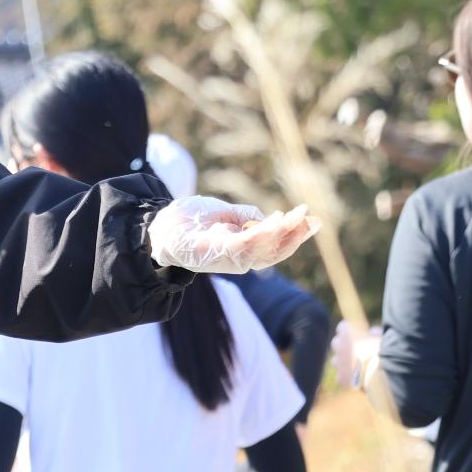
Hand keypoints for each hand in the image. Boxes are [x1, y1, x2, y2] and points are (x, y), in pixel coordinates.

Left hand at [147, 197, 319, 274]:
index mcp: (242, 249)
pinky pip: (241, 246)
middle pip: (274, 253)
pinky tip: (273, 222)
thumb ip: (245, 216)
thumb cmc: (190, 221)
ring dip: (281, 235)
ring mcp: (225, 258)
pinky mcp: (212, 254)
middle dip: (295, 236)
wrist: (158, 226)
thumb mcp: (224, 212)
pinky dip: (259, 236)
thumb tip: (269, 218)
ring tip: (295, 219)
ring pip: (261, 252)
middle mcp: (237, 258)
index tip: (312, 218)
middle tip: (312, 219)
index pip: (275, 246)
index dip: (295, 235)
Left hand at [331, 320, 381, 388]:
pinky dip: (347, 376)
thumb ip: (375, 333)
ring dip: (344, 361)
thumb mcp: (382, 338)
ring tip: (357, 365)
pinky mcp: (340, 377)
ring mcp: (337, 362)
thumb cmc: (382, 352)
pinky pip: (341, 375)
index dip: (350, 330)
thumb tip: (373, 332)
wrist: (379, 375)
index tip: (357, 334)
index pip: (342, 327)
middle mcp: (338, 345)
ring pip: (337, 360)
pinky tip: (357, 378)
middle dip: (344, 345)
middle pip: (337, 342)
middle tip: (356, 349)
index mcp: (346, 332)